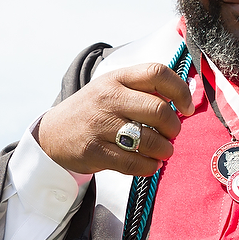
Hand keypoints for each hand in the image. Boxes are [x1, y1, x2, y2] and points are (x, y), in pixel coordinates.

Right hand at [37, 64, 192, 177]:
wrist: (52, 134)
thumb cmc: (93, 110)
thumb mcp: (112, 88)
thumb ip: (143, 89)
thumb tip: (184, 98)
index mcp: (117, 78)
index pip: (157, 73)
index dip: (180, 91)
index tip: (186, 108)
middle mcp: (108, 98)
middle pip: (159, 110)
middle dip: (174, 127)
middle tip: (171, 134)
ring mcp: (100, 125)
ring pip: (149, 140)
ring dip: (165, 150)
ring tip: (163, 151)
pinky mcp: (95, 151)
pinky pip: (134, 163)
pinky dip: (149, 166)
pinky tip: (150, 164)